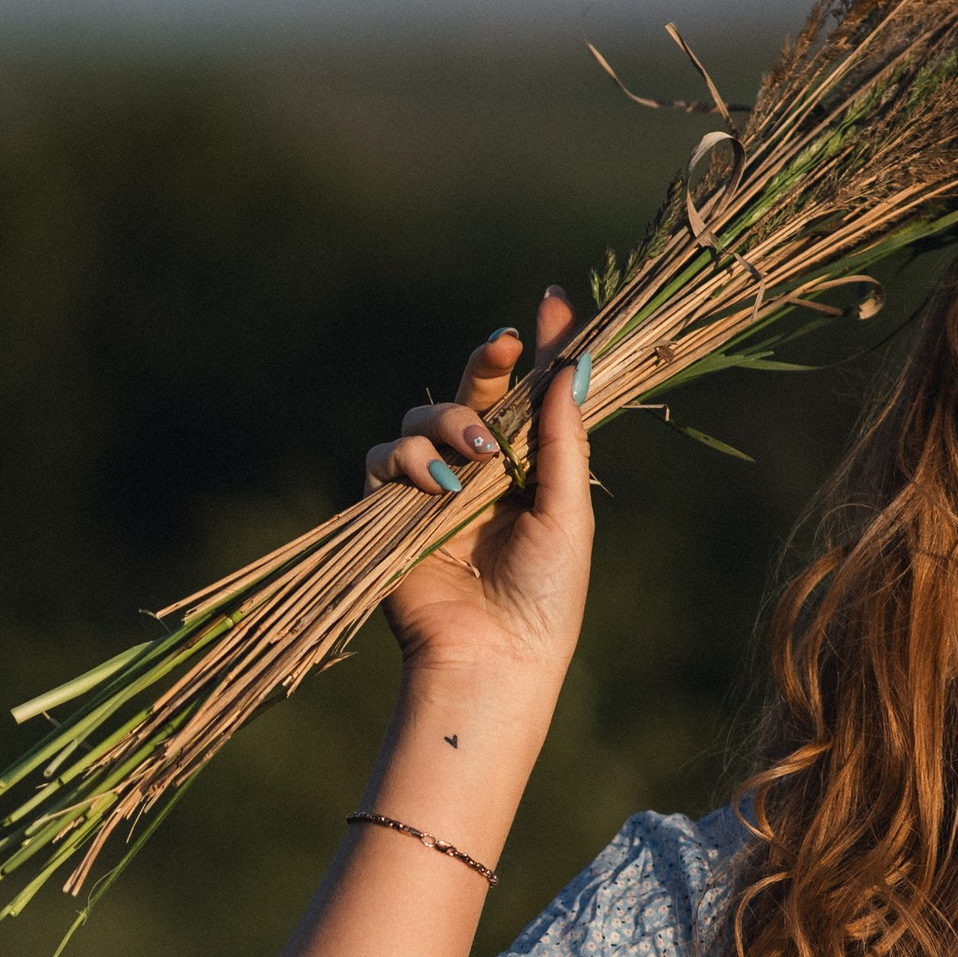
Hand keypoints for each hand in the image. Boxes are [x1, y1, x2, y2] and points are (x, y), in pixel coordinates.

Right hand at [363, 285, 593, 689]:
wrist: (495, 655)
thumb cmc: (545, 594)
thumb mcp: (568, 512)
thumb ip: (564, 440)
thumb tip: (573, 366)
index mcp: (528, 467)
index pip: (531, 393)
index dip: (543, 345)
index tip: (554, 301)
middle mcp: (479, 469)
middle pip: (474, 390)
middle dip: (488, 362)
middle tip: (506, 346)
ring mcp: (432, 486)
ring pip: (422, 416)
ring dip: (448, 422)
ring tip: (477, 456)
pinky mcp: (390, 510)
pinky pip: (384, 457)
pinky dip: (409, 460)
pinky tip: (440, 486)